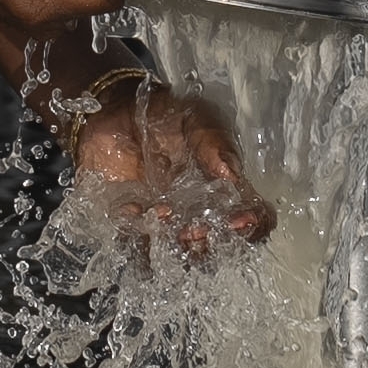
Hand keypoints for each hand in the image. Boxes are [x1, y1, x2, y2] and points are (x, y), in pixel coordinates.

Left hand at [51, 76, 275, 262]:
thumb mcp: (195, 121)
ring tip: (162, 218)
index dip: (252, 228)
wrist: (115, 112)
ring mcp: (166, 223)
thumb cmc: (162, 115)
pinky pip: (135, 243)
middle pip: (216, 249)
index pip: (252, 220)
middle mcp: (199, 214)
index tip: (237, 221)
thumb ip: (214, 145)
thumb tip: (233, 177)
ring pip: (178, 255)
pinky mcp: (132, 224)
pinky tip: (132, 208)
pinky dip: (135, 233)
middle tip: (193, 229)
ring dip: (172, 247)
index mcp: (223, 191)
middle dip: (208, 246)